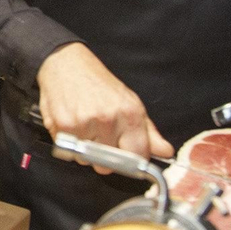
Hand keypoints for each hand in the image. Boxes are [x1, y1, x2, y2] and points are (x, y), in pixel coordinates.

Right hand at [38, 43, 173, 171]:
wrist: (66, 63)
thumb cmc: (99, 84)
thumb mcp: (130, 103)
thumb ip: (149, 133)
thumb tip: (167, 153)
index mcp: (130, 113)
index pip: (137, 158)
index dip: (130, 162)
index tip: (124, 157)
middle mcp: (108, 119)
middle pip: (108, 165)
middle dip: (103, 157)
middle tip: (99, 136)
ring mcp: (85, 123)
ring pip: (86, 161)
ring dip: (84, 151)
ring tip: (84, 127)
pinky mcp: (63, 126)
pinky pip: (69, 152)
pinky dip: (69, 144)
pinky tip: (71, 125)